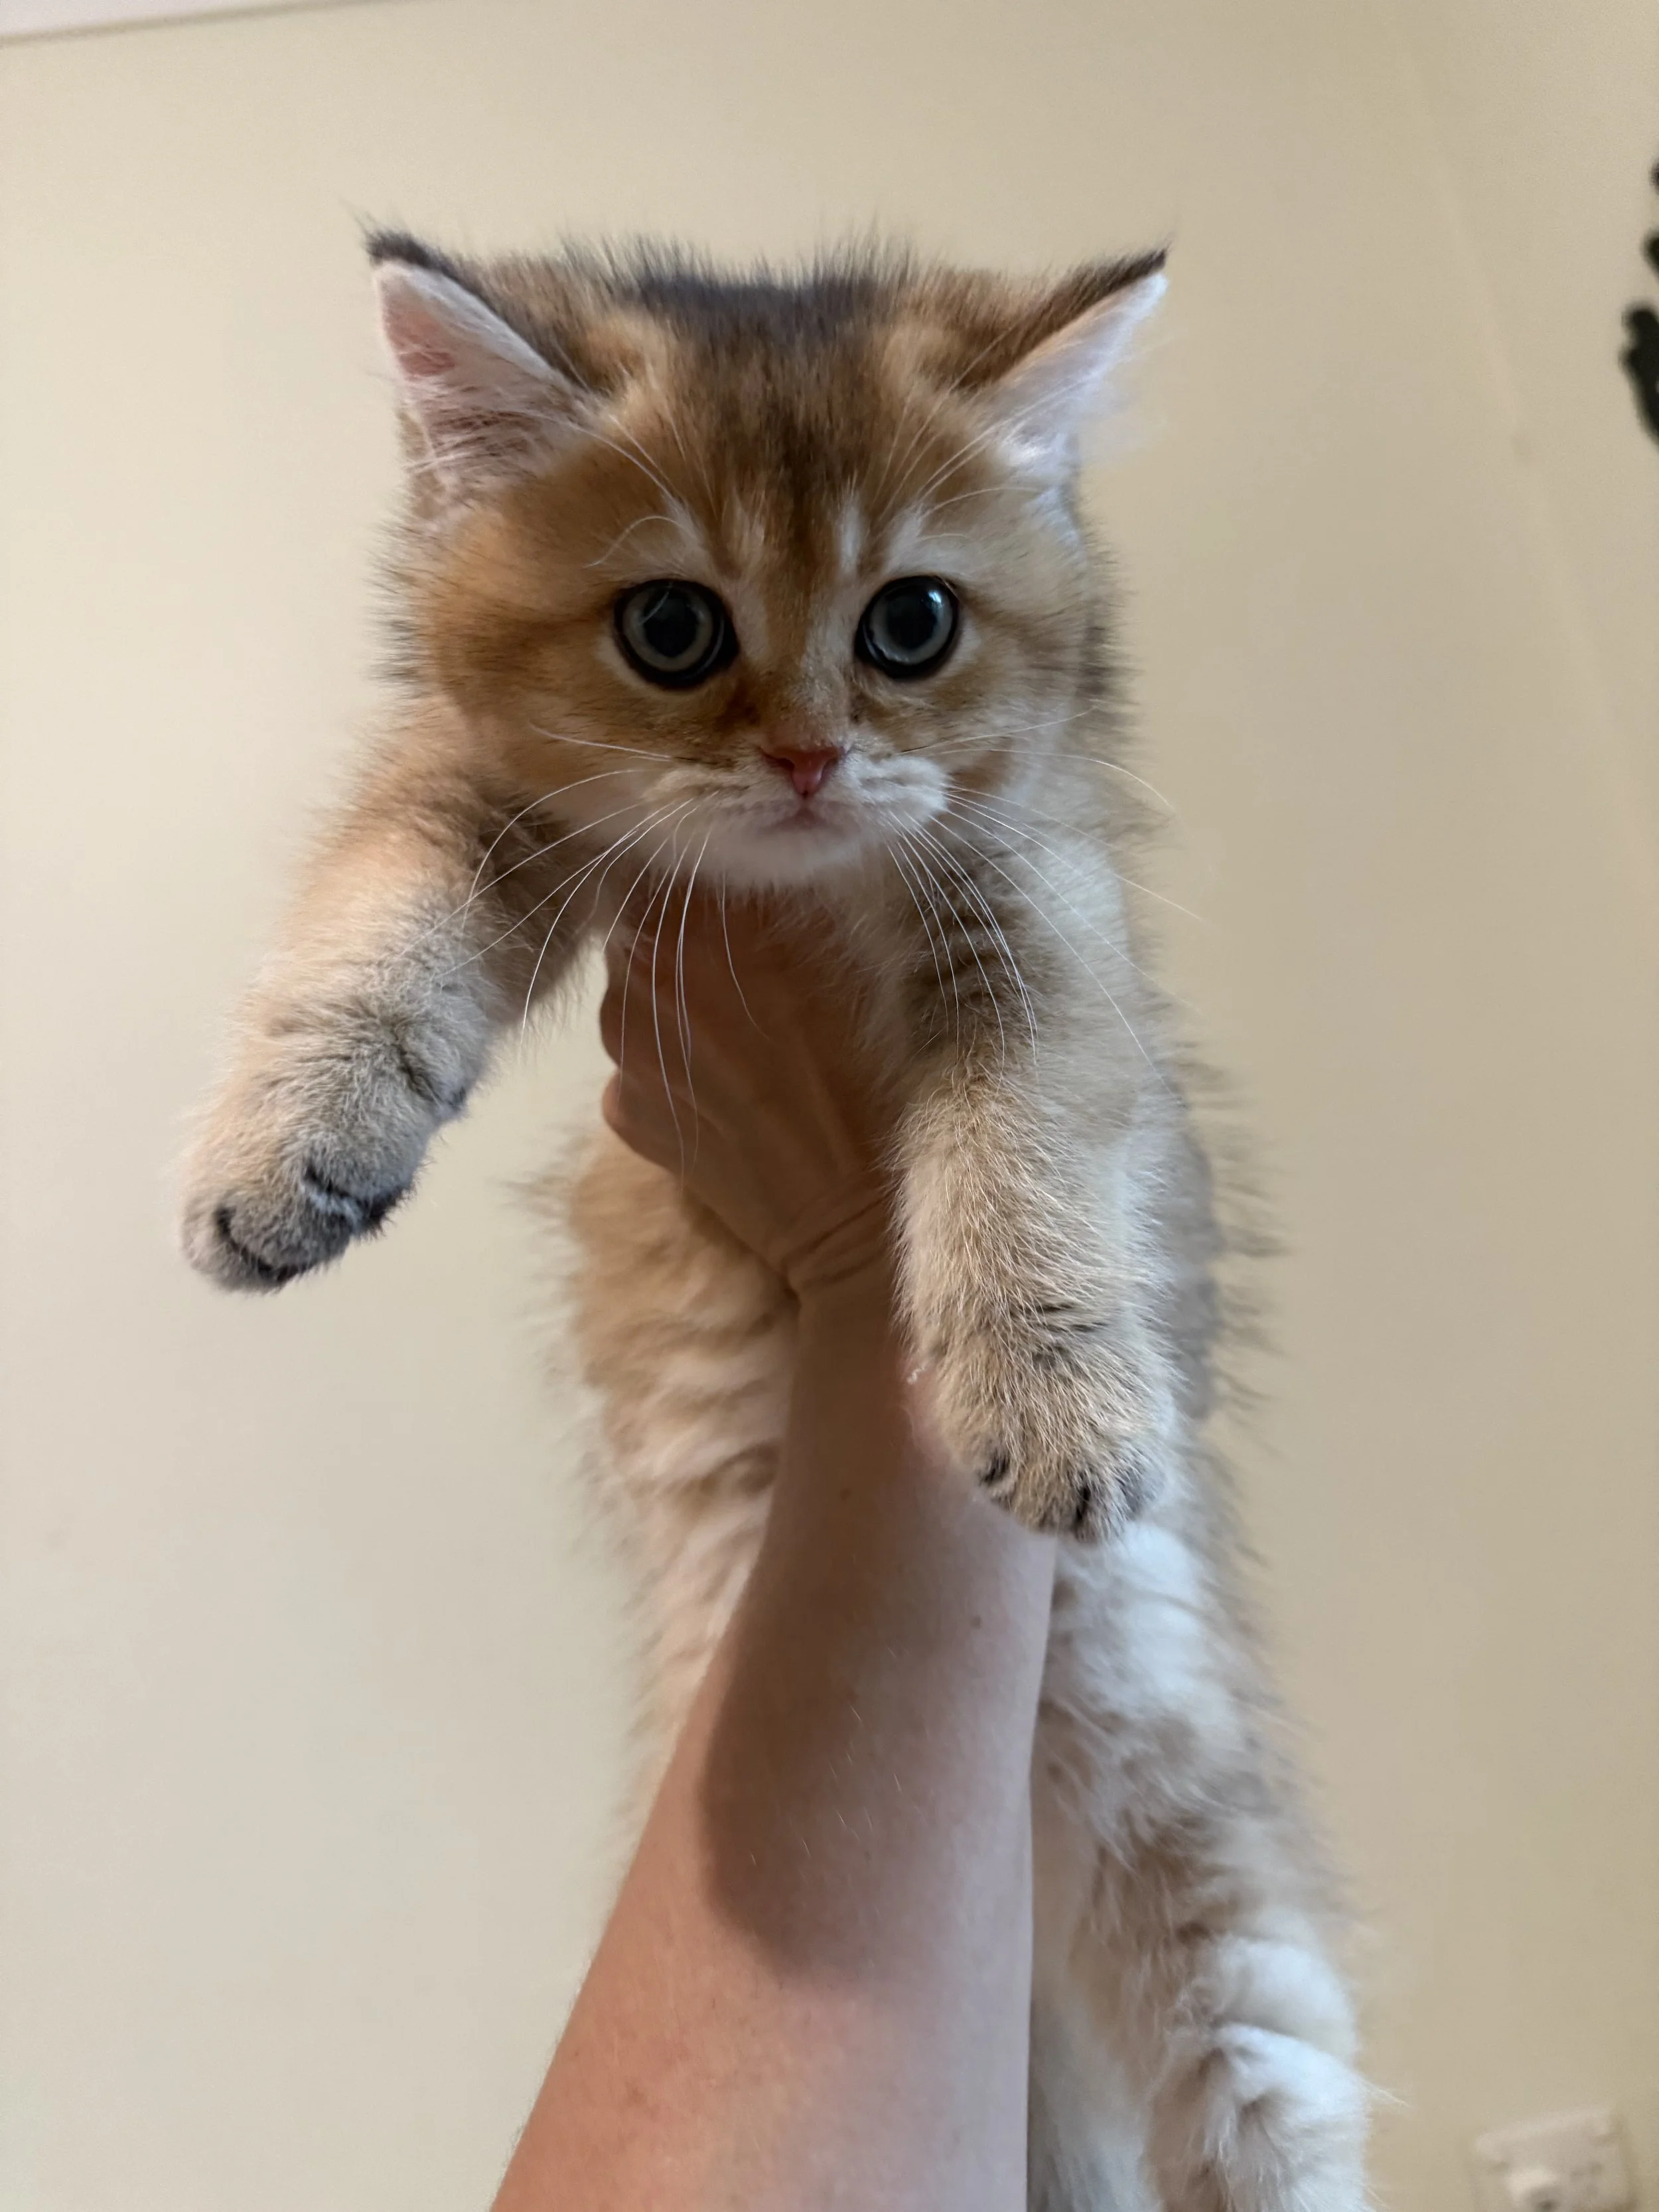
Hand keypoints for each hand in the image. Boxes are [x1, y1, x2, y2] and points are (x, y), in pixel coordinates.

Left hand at [598, 895, 895, 1296]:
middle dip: (684, 935)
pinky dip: (672, 1064)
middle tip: (747, 963)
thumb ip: (789, 891)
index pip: (668, 861)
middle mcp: (639, 975)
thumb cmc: (871, 1070)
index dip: (705, 871)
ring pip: (635, 994)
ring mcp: (620, 1049)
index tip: (739, 889)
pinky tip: (729, 1087)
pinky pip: (636, 1062)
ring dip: (675, 999)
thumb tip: (764, 852)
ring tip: (745, 1034)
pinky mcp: (621, 1111)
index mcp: (696, 920)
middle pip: (642, 924)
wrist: (851, 1211)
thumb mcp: (852, 951)